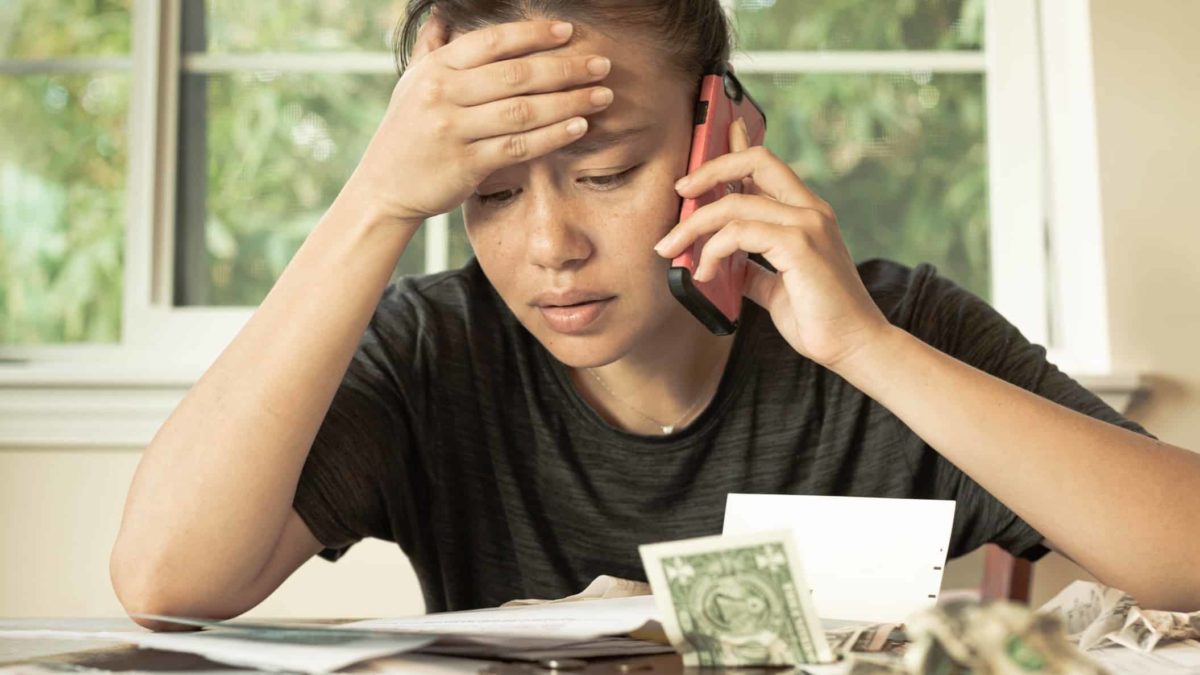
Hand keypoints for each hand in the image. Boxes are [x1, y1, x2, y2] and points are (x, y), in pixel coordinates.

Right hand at [343, 14, 614, 224]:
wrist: (383, 188)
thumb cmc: (405, 133)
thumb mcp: (410, 84)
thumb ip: (432, 48)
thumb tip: (443, 13)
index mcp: (435, 69)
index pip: (492, 43)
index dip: (533, 35)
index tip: (568, 32)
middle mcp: (443, 95)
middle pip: (516, 75)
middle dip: (565, 68)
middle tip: (601, 64)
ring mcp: (454, 130)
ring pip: (523, 110)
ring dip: (568, 101)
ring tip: (601, 95)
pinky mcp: (467, 164)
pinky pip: (519, 146)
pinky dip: (553, 135)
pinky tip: (580, 127)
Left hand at [654, 119, 891, 368]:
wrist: (854, 347)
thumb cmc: (819, 319)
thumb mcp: (777, 287)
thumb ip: (754, 269)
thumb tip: (725, 266)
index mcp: (807, 214)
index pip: (768, 165)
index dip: (738, 145)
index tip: (715, 133)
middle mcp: (810, 210)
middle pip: (754, 161)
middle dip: (709, 170)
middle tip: (679, 191)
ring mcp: (807, 224)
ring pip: (735, 204)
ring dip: (693, 225)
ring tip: (672, 250)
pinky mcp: (799, 245)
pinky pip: (739, 233)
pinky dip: (712, 251)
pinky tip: (703, 273)